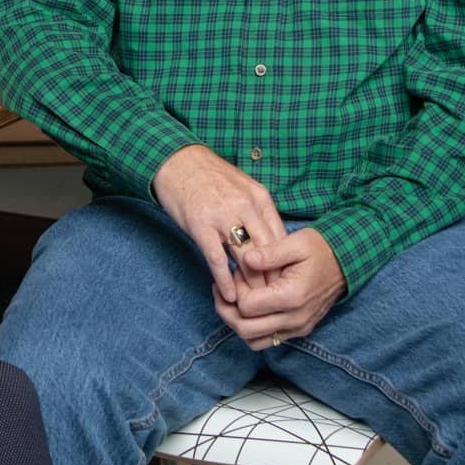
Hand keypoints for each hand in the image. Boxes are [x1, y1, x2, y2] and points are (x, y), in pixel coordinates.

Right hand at [152, 143, 287, 303]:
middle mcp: (246, 206)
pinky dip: (225, 280)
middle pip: (268, 251)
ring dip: (251, 284)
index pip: (281, 238)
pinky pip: (217, 259)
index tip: (286, 284)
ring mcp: (223, 216)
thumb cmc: (210, 178)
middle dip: (273, 279)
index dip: (284, 265)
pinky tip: (229, 295)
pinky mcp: (201, 225)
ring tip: (255, 303)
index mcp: (260, 198)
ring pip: (246, 257)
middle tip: (275, 300)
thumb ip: (259, 213)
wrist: (177, 161)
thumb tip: (272, 241)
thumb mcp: (243, 188)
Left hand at [216, 227, 346, 349]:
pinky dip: (252, 329)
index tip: (238, 271)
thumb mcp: (296, 243)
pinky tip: (250, 307)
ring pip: (253, 341)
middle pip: (245, 329)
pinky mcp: (298, 331)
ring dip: (237, 323)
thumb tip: (245, 260)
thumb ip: (269, 253)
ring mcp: (297, 328)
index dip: (236, 289)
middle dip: (227, 310)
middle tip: (224, 289)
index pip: (247, 306)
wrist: (344, 263)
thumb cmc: (318, 250)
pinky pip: (267, 340)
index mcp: (292, 296)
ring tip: (234, 299)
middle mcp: (295, 319)